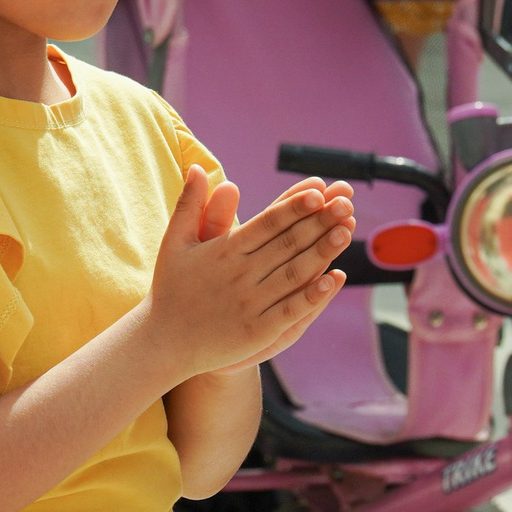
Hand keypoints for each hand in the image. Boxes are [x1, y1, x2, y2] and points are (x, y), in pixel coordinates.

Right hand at [149, 168, 352, 378]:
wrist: (164, 343)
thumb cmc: (172, 289)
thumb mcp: (174, 243)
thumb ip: (190, 205)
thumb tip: (197, 167)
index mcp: (224, 252)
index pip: (266, 223)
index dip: (293, 207)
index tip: (318, 191)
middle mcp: (239, 275)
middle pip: (287, 244)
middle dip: (318, 222)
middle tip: (346, 203)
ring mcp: (250, 304)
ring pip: (294, 274)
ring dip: (322, 252)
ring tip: (346, 231)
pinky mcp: (257, 331)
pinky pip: (290, 311)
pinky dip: (313, 295)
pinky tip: (334, 279)